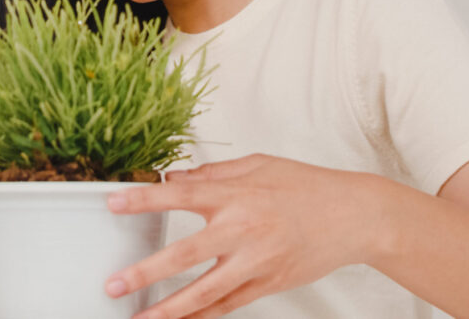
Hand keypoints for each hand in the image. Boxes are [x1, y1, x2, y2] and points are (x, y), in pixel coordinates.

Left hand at [104, 154, 379, 317]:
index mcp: (236, 195)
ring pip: (204, 293)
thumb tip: (173, 177)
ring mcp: (255, 263)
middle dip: (145, 273)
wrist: (356, 216)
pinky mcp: (268, 285)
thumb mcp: (258, 164)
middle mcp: (242, 231)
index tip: (113, 204)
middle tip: (114, 285)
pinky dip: (202, 316)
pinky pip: (228, 305)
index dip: (143, 200)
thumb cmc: (306, 185)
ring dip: (168, 310)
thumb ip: (213, 172)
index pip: (179, 196)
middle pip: (184, 256)